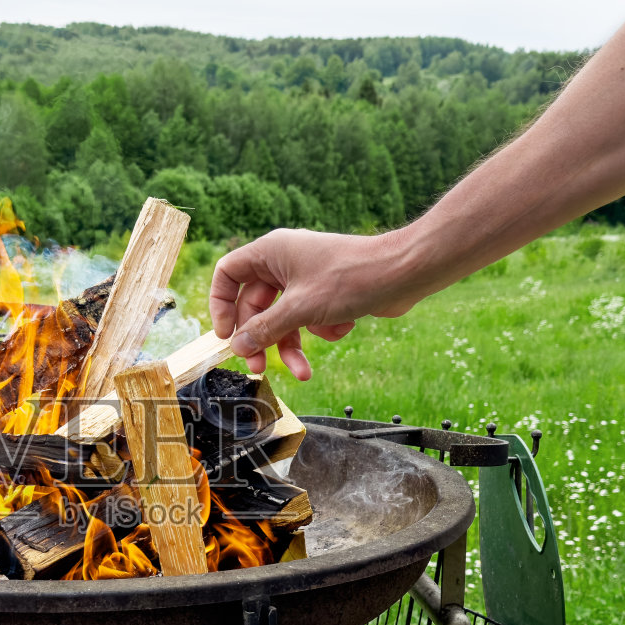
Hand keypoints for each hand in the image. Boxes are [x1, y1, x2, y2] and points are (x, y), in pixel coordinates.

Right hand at [209, 229, 407, 378]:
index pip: (228, 273)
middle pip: (255, 305)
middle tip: (258, 366)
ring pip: (284, 318)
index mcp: (271, 252)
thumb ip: (265, 329)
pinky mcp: (326, 293)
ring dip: (291, 345)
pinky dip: (322, 329)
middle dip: (260, 338)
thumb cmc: (351, 278)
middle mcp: (285, 262)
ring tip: (302, 372)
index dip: (221, 304)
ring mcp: (306, 278)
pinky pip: (309, 318)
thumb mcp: (300, 309)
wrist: (403, 273)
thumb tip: (237, 346)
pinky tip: (343, 326)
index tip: (225, 334)